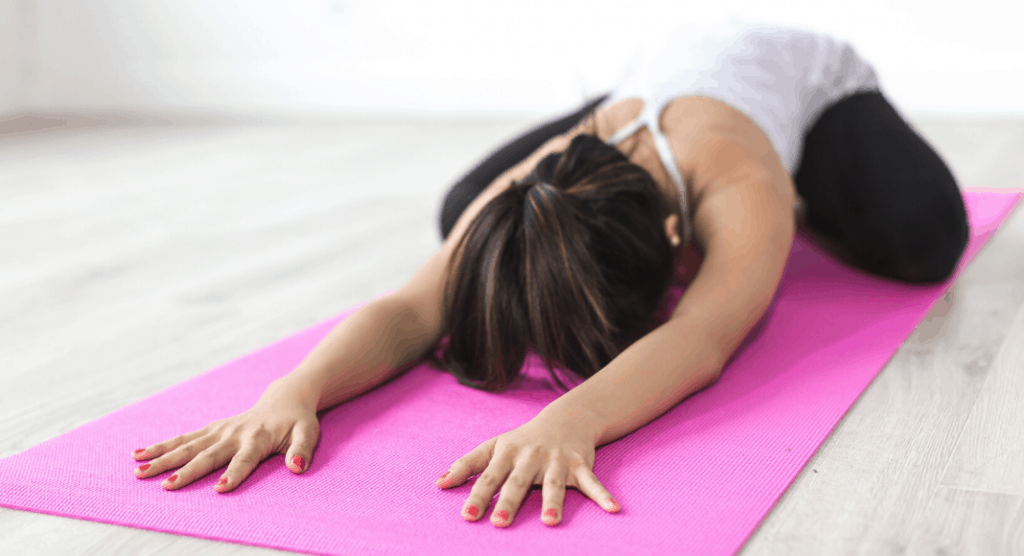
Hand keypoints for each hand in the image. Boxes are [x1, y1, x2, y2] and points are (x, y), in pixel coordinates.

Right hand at [129, 378, 320, 491]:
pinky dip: (161, 446)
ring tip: (139, 471)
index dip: (234, 474)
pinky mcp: (210, 429)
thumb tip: (296, 467)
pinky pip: (183, 438)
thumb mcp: (308, 433)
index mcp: (258, 438)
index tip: (219, 489)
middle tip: (166, 485)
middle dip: (186, 470)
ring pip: (187, 445)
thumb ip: (302, 450)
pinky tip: (138, 455)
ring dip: (163, 458)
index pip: (245, 460)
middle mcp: (234, 434)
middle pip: (208, 455)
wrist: (285, 398)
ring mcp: (219, 430)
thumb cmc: (298, 421)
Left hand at [435, 408, 619, 526]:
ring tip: (551, 522)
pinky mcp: (580, 465)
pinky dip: (603, 496)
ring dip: (554, 502)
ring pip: (554, 484)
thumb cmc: (523, 439)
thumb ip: (467, 465)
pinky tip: (614, 509)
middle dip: (509, 501)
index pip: (488, 477)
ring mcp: (557, 461)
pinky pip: (592, 482)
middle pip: (518, 482)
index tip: (467, 515)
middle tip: (499, 522)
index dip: (477, 496)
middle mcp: (530, 457)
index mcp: (507, 454)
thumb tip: (438, 483)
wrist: (566, 418)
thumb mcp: (493, 447)